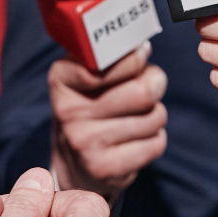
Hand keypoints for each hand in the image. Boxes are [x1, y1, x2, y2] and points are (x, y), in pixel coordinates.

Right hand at [50, 42, 166, 202]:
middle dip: (155, 84)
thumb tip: (142, 48)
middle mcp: (68, 111)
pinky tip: (136, 139)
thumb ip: (111, 58)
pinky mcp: (105, 168)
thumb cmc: (91, 107)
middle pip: (143, 90)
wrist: (75, 163)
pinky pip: (156, 143)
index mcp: (61, 79)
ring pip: (155, 117)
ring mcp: (85, 143)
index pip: (108, 61)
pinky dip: (155, 138)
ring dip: (155, 114)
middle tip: (151, 86)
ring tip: (138, 116)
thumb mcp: (88, 76)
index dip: (134, 58)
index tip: (140, 57)